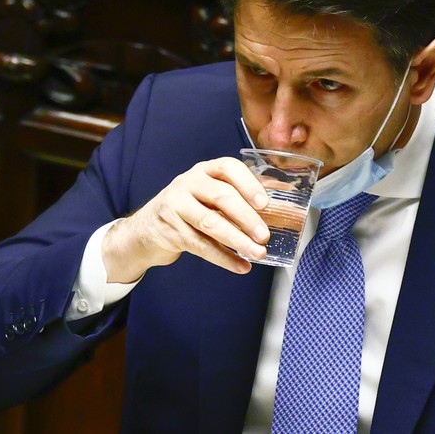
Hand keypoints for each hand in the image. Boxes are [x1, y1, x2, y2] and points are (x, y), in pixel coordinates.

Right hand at [101, 157, 270, 281]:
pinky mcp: (170, 230)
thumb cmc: (193, 207)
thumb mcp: (214, 194)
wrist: (149, 227)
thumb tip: (286, 194)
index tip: (265, 204)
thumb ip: (246, 193)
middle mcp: (188, 183)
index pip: (228, 167)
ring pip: (210, 223)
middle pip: (221, 196)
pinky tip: (241, 266)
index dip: (248, 184)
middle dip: (246, 217)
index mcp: (206, 170)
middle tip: (265, 235)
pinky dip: (223, 258)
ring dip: (237, 240)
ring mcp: (176, 205)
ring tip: (258, 253)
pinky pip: (200, 245)